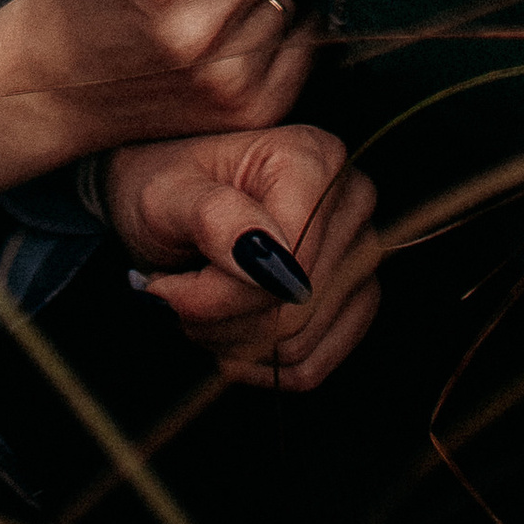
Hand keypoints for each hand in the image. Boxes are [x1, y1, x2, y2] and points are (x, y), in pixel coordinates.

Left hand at [105, 125, 380, 393]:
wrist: (166, 208)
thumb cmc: (163, 191)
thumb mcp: (163, 196)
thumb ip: (211, 218)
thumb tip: (268, 262)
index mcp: (314, 158)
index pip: (288, 267)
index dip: (220, 293)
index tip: (166, 284)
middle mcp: (352, 200)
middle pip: (295, 309)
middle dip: (220, 319)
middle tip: (175, 295)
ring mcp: (361, 254)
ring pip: (299, 342)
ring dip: (233, 341)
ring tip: (199, 302)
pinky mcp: (356, 300)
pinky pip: (310, 365)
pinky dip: (258, 361)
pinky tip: (228, 324)